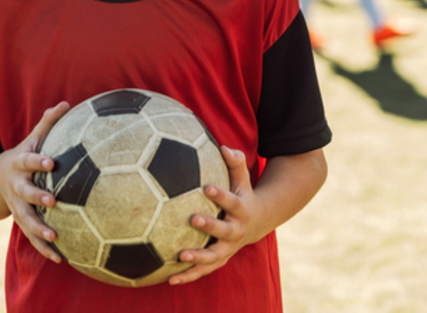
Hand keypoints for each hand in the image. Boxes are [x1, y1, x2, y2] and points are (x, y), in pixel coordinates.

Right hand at [0, 102, 69, 261]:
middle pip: (25, 194)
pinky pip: (31, 238)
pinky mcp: (21, 221)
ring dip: (39, 230)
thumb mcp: (32, 139)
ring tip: (54, 236)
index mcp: (20, 165)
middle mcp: (16, 187)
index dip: (38, 161)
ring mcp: (16, 207)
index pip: (29, 161)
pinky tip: (60, 258)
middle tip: (53, 202)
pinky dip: (44, 248)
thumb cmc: (23, 156)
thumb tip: (67, 103)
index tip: (51, 162)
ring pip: (26, 220)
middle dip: (37, 198)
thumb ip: (48, 123)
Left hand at [170, 147, 255, 284]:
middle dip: (210, 226)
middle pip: (224, 230)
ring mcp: (228, 248)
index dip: (221, 195)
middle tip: (193, 219)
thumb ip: (235, 162)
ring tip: (181, 255)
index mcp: (242, 210)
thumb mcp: (242, 178)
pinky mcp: (219, 260)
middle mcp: (237, 231)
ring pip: (214, 256)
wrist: (256, 222)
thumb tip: (224, 146)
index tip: (207, 187)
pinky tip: (170, 279)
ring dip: (198, 257)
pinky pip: (203, 270)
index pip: (233, 202)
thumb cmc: (242, 193)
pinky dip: (189, 276)